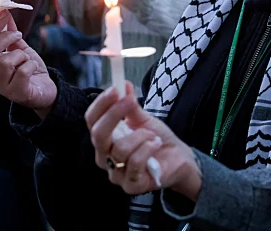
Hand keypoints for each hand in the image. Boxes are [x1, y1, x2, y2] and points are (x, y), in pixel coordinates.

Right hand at [0, 10, 56, 117]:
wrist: (45, 91)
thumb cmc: (30, 70)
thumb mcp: (20, 49)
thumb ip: (12, 34)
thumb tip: (5, 13)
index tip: (4, 11)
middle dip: (6, 38)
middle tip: (19, 34)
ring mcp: (2, 86)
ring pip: (6, 61)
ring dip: (21, 56)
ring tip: (27, 60)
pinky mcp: (16, 93)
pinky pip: (22, 72)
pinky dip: (31, 66)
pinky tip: (33, 70)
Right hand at [86, 82, 201, 198]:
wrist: (178, 159)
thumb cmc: (156, 139)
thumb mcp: (143, 119)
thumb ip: (131, 105)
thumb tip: (123, 84)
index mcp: (104, 140)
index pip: (92, 120)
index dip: (101, 104)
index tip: (115, 88)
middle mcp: (104, 157)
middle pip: (98, 135)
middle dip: (114, 114)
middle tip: (129, 101)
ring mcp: (116, 174)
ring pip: (121, 148)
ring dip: (141, 135)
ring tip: (153, 135)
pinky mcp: (130, 186)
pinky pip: (135, 162)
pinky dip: (148, 148)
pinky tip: (156, 144)